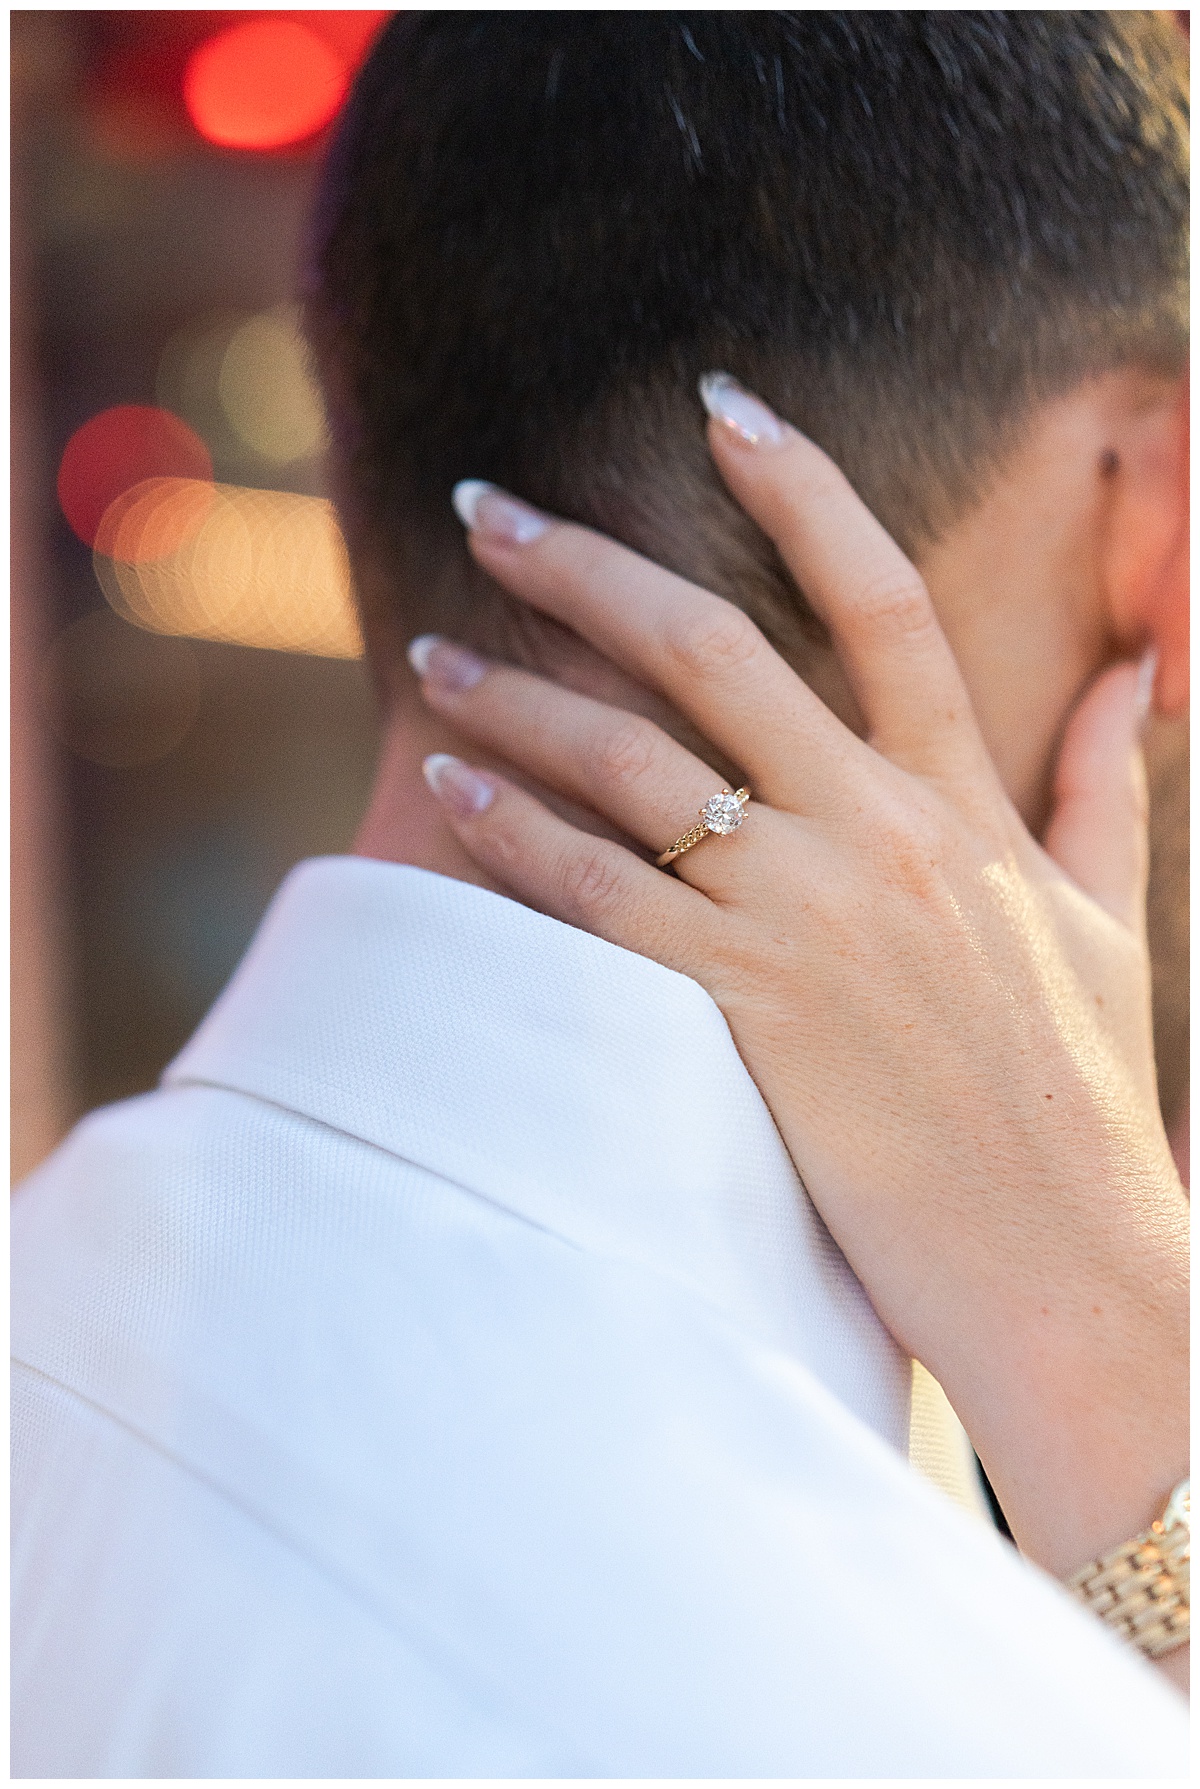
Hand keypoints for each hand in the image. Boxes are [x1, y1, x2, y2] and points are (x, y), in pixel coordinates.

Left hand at [413, 389, 1187, 1607]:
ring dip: (516, 697)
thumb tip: (1125, 675)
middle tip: (488, 506)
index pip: (882, 598)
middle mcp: (875, 832)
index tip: (720, 406)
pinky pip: (598, 900)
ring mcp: (802, 918)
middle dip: (586, 563)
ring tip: (434, 656)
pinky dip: (516, 836)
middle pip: (712, 650)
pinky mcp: (741, 1011)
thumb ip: (1097, 782)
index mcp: (962, 798)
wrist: (1067, 1261)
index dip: (803, 485)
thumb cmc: (1079, 1094)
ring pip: (630, 765)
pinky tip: (452, 792)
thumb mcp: (1101, 916)